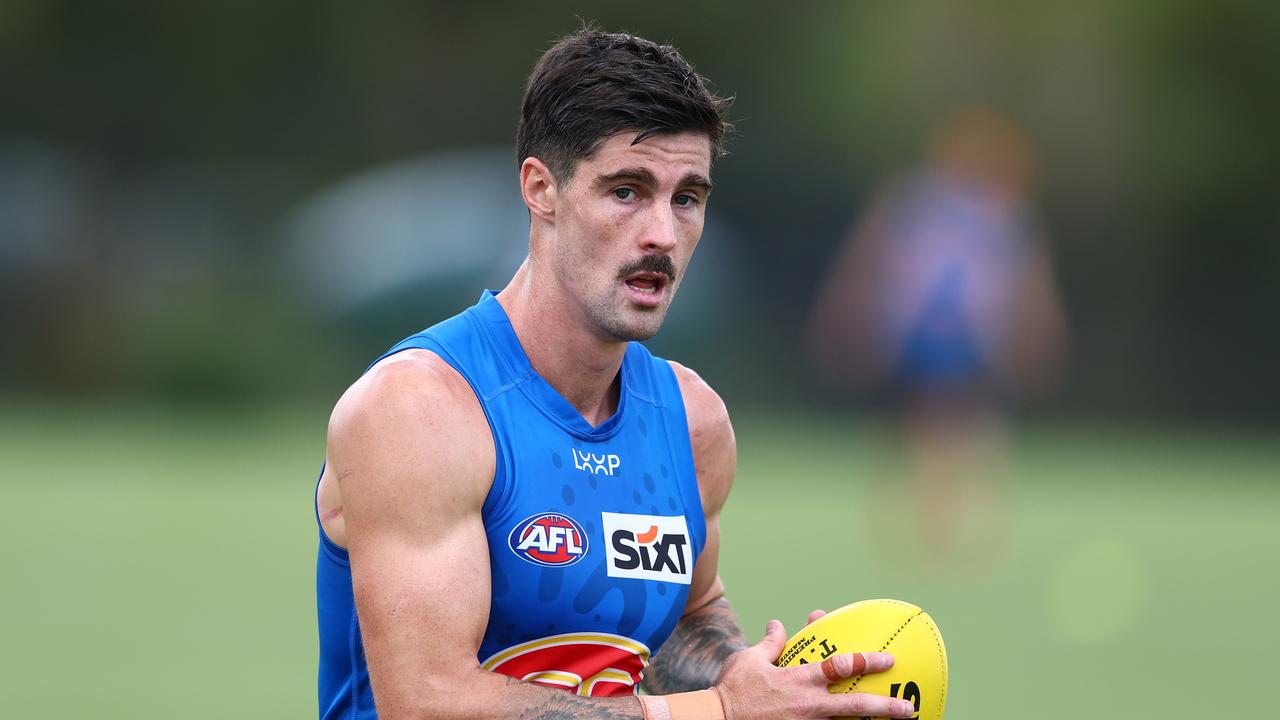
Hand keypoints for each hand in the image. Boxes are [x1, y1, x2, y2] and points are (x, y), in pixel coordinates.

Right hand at [713, 619, 917, 718]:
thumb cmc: (733, 690)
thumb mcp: (750, 659)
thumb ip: (770, 643)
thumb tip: (778, 625)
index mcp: (800, 680)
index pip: (841, 666)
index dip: (867, 661)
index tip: (887, 659)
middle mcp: (809, 705)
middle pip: (855, 706)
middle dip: (885, 707)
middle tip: (908, 708)